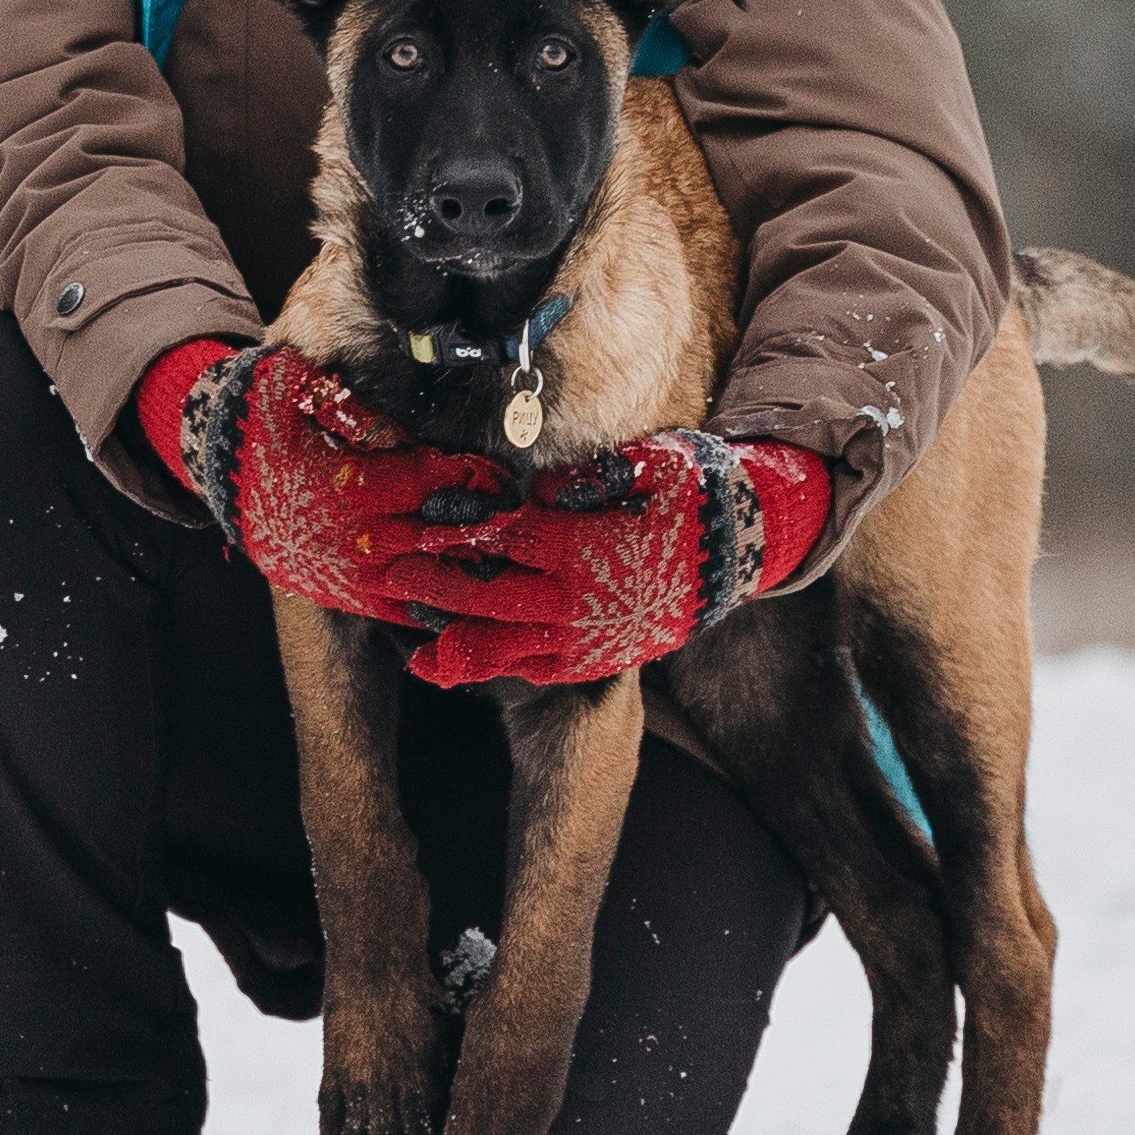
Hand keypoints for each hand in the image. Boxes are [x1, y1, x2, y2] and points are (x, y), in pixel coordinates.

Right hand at [133, 340, 520, 626]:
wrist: (220, 469)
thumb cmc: (265, 419)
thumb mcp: (298, 389)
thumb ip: (352, 404)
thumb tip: (399, 405)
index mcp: (346, 484)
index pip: (422, 482)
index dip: (461, 478)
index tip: (492, 473)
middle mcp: (352, 534)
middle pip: (433, 535)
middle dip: (476, 527)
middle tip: (515, 518)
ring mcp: (346, 572)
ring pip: (422, 578)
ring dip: (463, 572)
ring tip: (505, 562)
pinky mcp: (340, 594)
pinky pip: (396, 609)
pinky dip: (432, 606)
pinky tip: (467, 600)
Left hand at [389, 427, 833, 689]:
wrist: (745, 551)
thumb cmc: (693, 494)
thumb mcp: (650, 464)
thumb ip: (592, 477)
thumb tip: (546, 486)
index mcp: (586, 545)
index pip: (505, 539)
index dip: (455, 533)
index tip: (413, 525)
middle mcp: (581, 599)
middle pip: (491, 595)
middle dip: (435, 585)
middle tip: (389, 574)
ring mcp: (589, 637)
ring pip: (506, 644)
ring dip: (454, 638)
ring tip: (408, 635)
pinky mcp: (598, 659)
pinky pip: (536, 669)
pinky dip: (493, 667)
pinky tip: (455, 666)